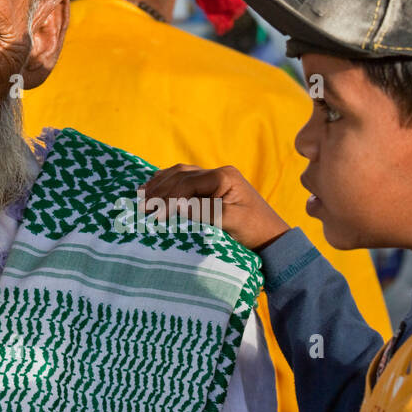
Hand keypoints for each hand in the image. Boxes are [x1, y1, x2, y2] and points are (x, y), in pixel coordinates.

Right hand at [142, 163, 289, 251]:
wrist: (270, 238)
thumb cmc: (254, 230)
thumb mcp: (232, 221)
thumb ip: (205, 211)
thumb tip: (177, 206)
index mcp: (223, 177)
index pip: (186, 183)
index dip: (168, 198)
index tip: (154, 215)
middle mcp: (217, 173)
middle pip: (180, 175)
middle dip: (159, 190)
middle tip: (141, 206)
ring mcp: (214, 179)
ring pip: (180, 174)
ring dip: (160, 184)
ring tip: (140, 195)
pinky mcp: (210, 189)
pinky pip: (184, 181)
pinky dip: (167, 184)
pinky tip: (154, 189)